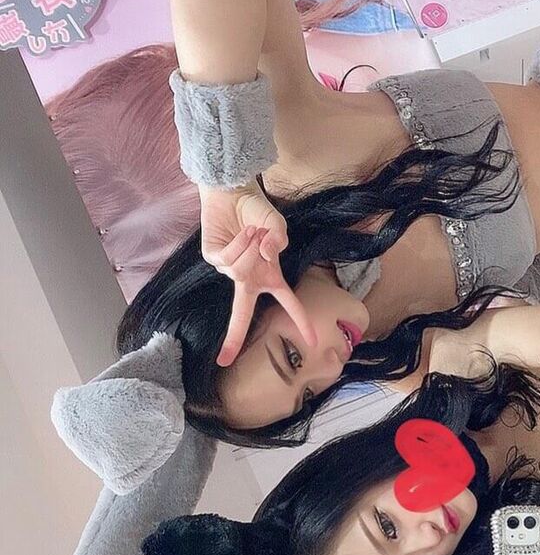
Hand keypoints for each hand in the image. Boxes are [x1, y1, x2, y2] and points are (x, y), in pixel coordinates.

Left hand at [198, 182, 316, 365]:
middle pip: (242, 314)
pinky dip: (240, 244)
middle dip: (234, 338)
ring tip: (255, 231)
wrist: (233, 192)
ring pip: (241, 271)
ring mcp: (229, 268)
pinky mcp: (213, 257)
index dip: (301, 321)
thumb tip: (268, 255)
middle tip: (225, 361)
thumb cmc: (259, 212)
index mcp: (268, 276)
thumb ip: (278, 241)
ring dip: (252, 249)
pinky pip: (228, 259)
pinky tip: (244, 232)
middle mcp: (247, 277)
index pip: (287, 303)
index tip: (311, 340)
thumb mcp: (278, 227)